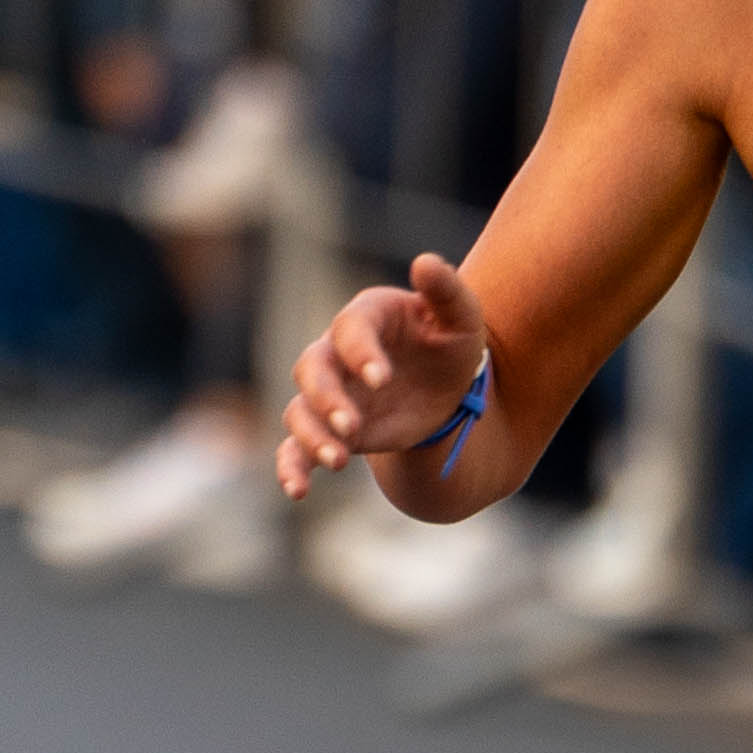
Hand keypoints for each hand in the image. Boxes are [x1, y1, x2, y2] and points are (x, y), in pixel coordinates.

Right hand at [277, 249, 489, 494]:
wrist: (445, 386)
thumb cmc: (450, 343)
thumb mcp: (461, 317)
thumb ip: (447, 291)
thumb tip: (425, 262)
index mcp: (366, 318)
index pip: (350, 330)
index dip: (360, 353)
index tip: (382, 378)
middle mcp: (337, 354)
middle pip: (313, 368)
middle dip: (327, 398)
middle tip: (353, 426)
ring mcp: (331, 394)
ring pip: (300, 410)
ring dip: (312, 435)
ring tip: (339, 460)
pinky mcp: (331, 429)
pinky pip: (297, 446)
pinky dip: (291, 466)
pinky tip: (296, 490)